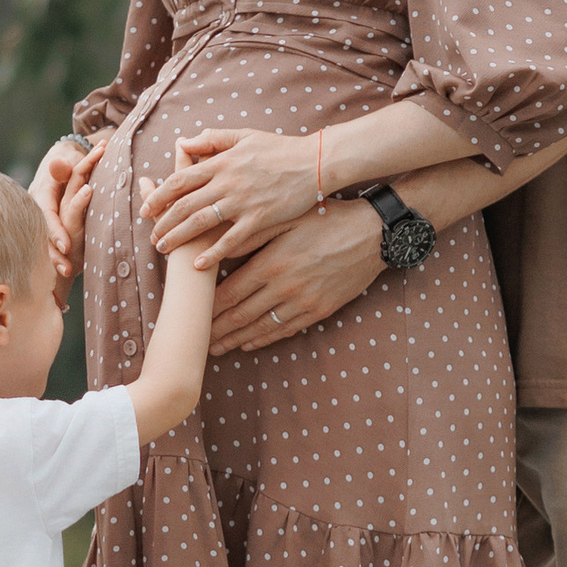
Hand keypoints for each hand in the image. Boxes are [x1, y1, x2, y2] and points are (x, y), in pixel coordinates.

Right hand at [30, 135, 102, 282]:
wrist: (63, 156)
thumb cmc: (69, 158)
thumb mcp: (67, 159)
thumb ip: (62, 168)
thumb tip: (57, 165)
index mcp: (42, 193)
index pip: (47, 215)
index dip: (55, 232)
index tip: (66, 247)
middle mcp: (38, 206)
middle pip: (44, 234)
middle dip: (54, 254)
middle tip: (68, 271)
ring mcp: (41, 215)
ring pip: (44, 242)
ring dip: (55, 260)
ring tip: (67, 274)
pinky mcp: (47, 222)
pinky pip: (47, 242)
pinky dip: (54, 256)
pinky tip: (62, 271)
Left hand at [144, 126, 320, 266]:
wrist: (313, 162)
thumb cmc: (280, 148)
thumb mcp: (245, 136)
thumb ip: (213, 139)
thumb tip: (182, 142)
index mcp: (221, 162)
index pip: (180, 180)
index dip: (159, 195)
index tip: (146, 208)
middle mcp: (226, 182)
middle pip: (185, 204)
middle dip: (163, 222)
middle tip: (151, 236)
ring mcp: (242, 202)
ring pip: (201, 222)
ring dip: (179, 237)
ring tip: (164, 249)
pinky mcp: (259, 219)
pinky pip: (231, 239)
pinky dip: (213, 252)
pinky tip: (200, 263)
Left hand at [208, 203, 385, 351]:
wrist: (373, 234)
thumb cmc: (328, 218)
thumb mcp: (286, 217)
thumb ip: (250, 235)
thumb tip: (215, 249)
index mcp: (272, 263)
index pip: (230, 292)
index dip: (208, 308)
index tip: (192, 316)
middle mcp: (285, 287)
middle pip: (241, 315)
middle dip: (217, 330)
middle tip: (197, 340)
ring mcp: (303, 302)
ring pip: (261, 327)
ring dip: (236, 340)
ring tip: (216, 348)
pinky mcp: (320, 310)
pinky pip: (286, 330)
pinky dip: (264, 339)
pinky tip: (249, 343)